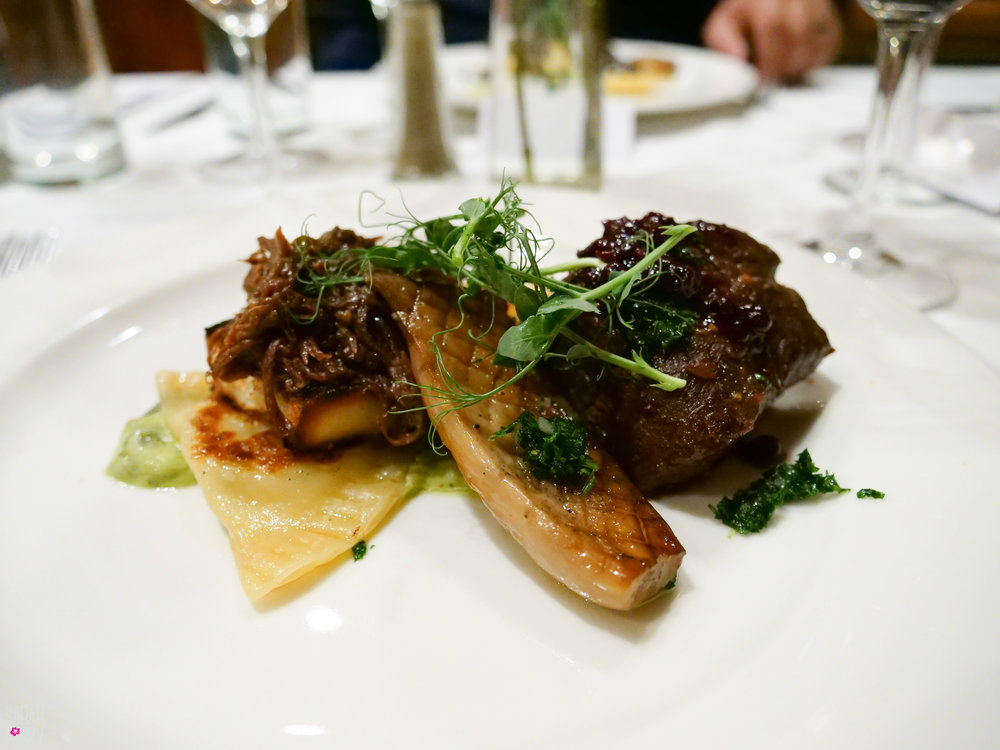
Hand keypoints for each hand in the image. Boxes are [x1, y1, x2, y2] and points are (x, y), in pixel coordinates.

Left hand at [702, 0, 842, 81]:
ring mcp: (815, 3)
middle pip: (798, 33)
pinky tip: (800, 65)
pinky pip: (831, 42)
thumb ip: (725, 42)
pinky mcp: (829, 16)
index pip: (773, 26)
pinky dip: (817, 60)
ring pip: (818, 39)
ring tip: (785, 74)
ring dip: (802, 65)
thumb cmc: (744, 16)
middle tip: (774, 80)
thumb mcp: (724, 24)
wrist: (767, 0)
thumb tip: (739, 59)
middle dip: (785, 65)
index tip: (763, 80)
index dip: (769, 58)